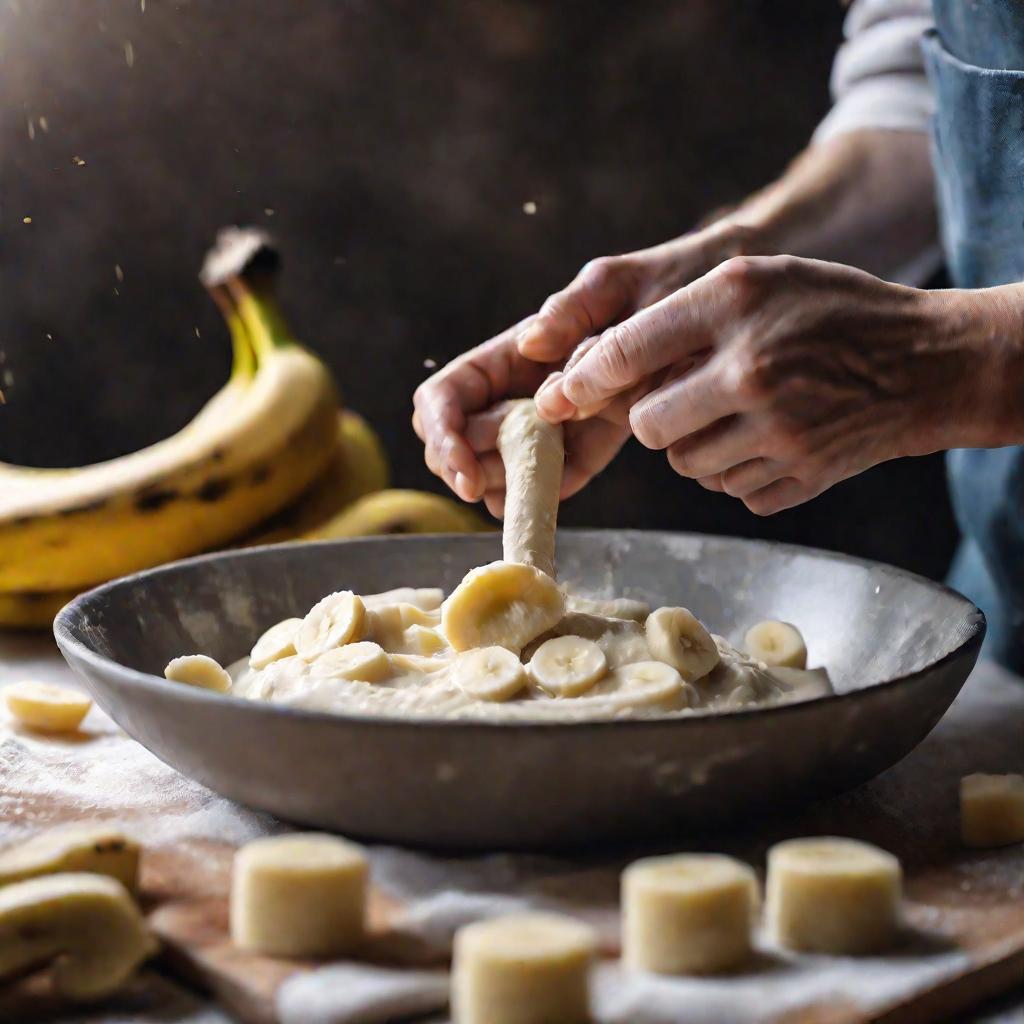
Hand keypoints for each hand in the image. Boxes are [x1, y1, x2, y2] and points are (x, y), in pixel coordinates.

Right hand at [413, 222, 763, 509]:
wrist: (724, 308)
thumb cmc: (668, 281)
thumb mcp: (617, 284)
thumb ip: (573, 312)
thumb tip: (529, 345)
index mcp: (512, 353)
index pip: (445, 397)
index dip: (444, 437)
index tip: (466, 473)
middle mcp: (522, 388)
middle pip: (461, 440)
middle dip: (470, 468)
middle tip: (506, 484)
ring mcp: (553, 419)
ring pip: (499, 466)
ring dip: (504, 486)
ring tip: (533, 490)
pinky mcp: (589, 442)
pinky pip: (555, 475)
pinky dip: (546, 493)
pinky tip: (554, 498)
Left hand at [539, 255, 994, 514]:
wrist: (927, 365)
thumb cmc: (833, 312)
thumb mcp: (760, 280)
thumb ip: (680, 316)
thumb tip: (600, 368)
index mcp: (736, 306)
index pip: (628, 350)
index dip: (582, 379)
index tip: (559, 394)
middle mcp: (752, 370)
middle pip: (647, 424)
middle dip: (651, 417)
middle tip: (679, 400)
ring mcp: (779, 431)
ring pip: (684, 463)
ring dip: (693, 445)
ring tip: (734, 414)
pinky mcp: (799, 476)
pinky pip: (728, 489)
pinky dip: (736, 470)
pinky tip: (769, 440)